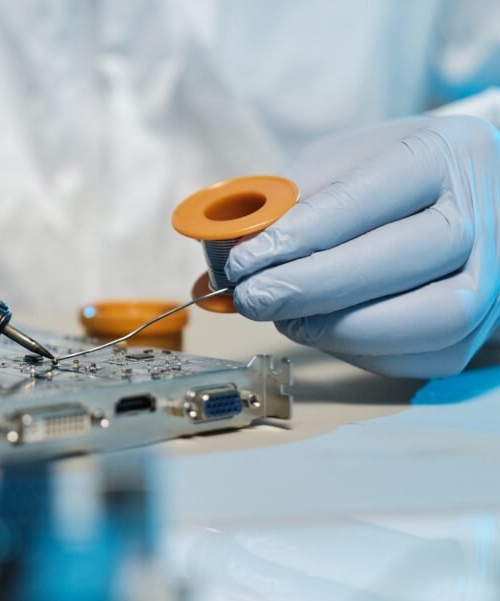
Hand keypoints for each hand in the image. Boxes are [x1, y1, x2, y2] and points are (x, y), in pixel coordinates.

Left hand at [226, 115, 499, 377]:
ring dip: (341, 328)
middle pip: (403, 257)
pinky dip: (360, 351)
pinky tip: (320, 329)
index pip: (366, 199)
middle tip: (253, 298)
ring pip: (430, 317)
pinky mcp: (481, 326)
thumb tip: (219, 264)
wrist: (461, 194)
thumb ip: (280, 206)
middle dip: (313, 286)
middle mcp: (486, 211)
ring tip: (285, 317)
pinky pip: (422, 356)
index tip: (243, 262)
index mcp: (442, 152)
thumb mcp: (334, 165)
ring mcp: (494, 274)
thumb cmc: (384, 178)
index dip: (298, 237)